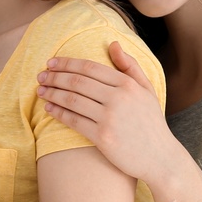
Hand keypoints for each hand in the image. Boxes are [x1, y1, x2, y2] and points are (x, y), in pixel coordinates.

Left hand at [36, 40, 179, 186]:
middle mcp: (118, 98)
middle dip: (55, 77)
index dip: (67, 63)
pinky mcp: (103, 137)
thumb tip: (112, 43)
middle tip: (41, 75)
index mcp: (127, 84)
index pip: (90, 68)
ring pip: (72, 100)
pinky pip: (73, 120)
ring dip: (52, 93)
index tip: (51, 62)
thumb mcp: (147, 90)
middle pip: (77, 82)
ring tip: (40, 90)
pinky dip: (58, 112)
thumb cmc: (151, 122)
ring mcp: (110, 118)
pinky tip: (48, 108)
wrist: (160, 157)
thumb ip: (130, 66)